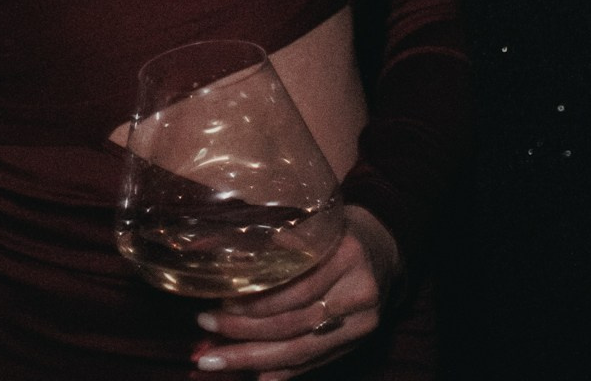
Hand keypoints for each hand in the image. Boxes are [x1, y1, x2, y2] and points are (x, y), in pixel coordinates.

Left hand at [193, 208, 399, 377]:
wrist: (382, 248)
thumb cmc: (336, 231)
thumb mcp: (312, 225)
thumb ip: (278, 244)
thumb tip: (220, 256)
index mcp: (345, 254)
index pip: (296, 289)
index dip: (256, 303)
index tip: (220, 304)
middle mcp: (359, 292)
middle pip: (295, 324)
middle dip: (246, 333)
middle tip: (208, 330)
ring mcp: (362, 322)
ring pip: (302, 349)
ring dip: (255, 358)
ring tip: (218, 359)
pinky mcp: (359, 341)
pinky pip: (316, 361)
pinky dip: (283, 371)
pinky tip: (256, 377)